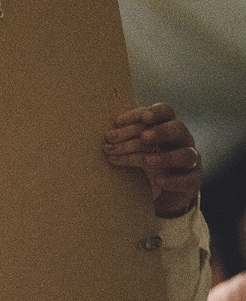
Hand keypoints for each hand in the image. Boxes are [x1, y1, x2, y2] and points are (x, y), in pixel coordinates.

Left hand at [103, 103, 200, 217]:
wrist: (165, 189)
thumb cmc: (146, 161)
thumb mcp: (136, 147)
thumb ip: (126, 138)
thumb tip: (106, 138)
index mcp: (167, 126)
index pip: (165, 111)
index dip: (150, 112)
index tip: (122, 121)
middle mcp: (182, 140)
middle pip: (177, 129)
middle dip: (159, 132)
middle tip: (143, 137)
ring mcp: (190, 160)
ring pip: (186, 155)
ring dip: (166, 157)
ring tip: (146, 162)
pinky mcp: (192, 180)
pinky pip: (188, 180)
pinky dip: (173, 180)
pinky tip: (158, 180)